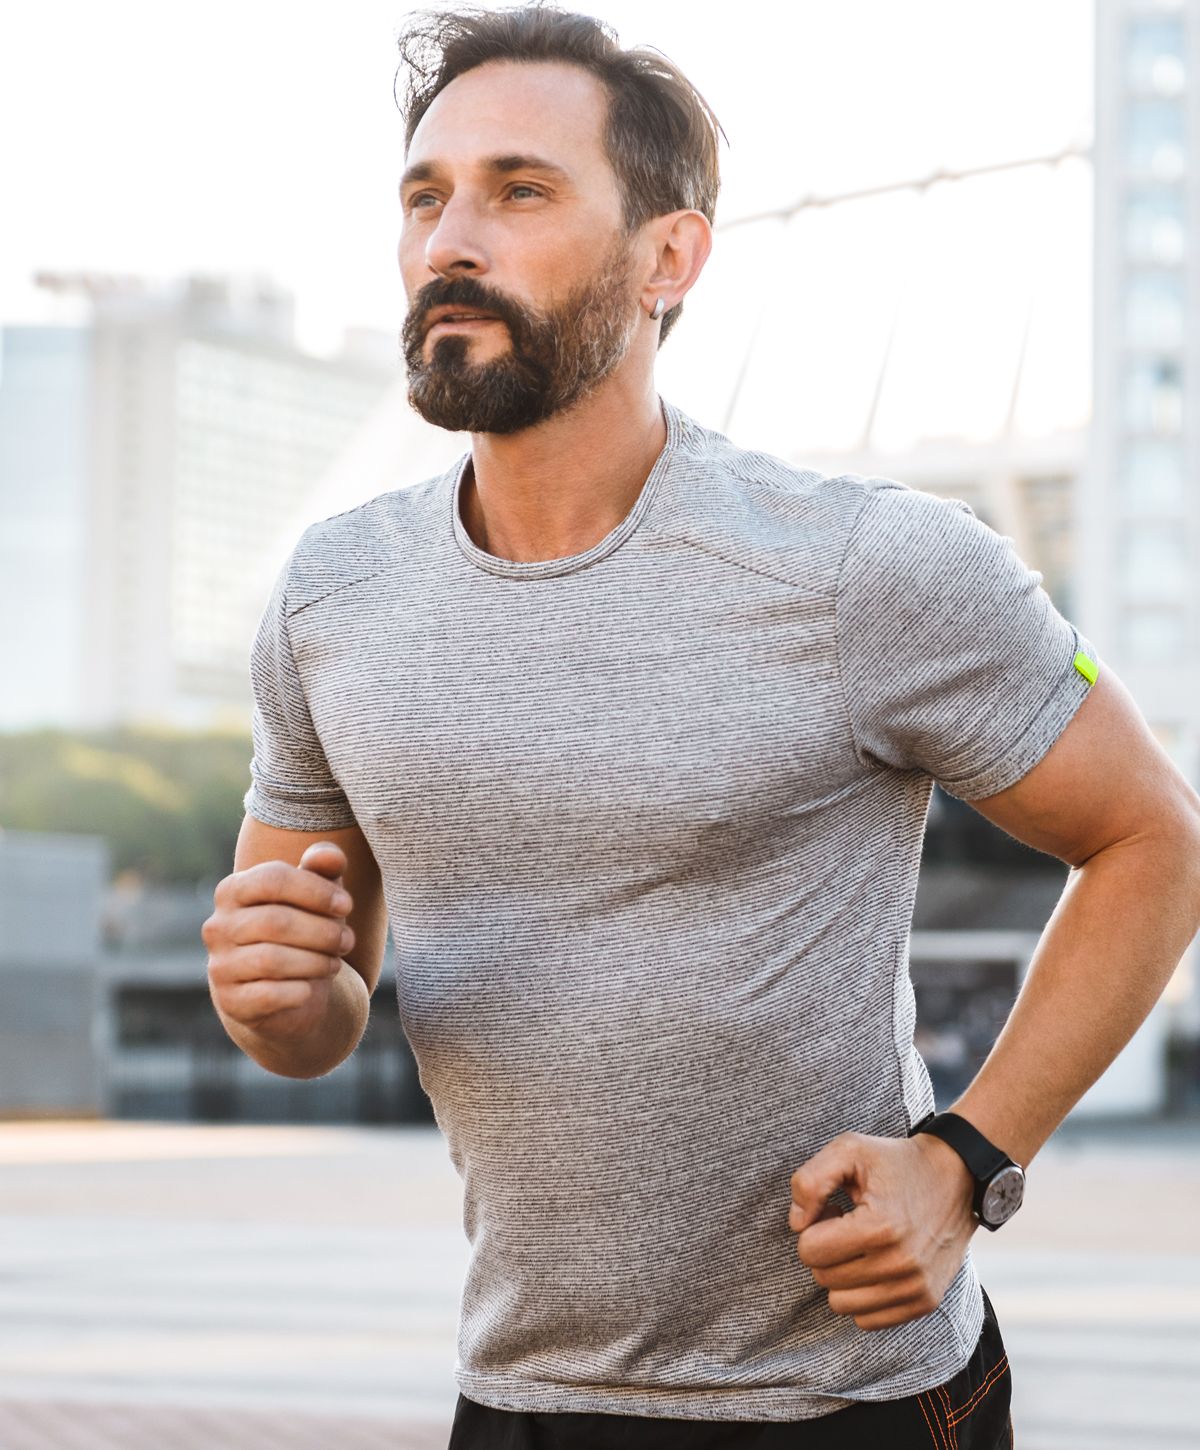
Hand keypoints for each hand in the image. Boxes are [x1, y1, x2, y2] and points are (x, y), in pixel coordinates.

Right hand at [203, 842, 355, 1041]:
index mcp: (233, 890)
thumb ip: (323, 867)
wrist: (288, 990)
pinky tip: (311, 988)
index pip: (273, 879)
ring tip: (335, 963)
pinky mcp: (231, 1002)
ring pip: (272, 960)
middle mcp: (218, 926)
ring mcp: (220, 965)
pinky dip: (298, 991)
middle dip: (323, 932)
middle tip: (347, 941)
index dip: (316, 891)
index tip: (346, 905)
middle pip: (275, 921)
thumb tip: (331, 856)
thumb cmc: (304, 929)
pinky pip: (268, 995)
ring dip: (315, 962)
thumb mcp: (316, 894)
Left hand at [788, 1130, 977, 1330]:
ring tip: (862, 1245)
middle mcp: (901, 1264)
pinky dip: (863, 1295)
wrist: (956, 1178)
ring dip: (843, 1275)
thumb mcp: (848, 1149)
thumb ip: (810, 1181)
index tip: (836, 1210)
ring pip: (841, 1304)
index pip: (810, 1251)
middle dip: (827, 1249)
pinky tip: (876, 1264)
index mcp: (880, 1227)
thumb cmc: (895, 1163)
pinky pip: (867, 1320)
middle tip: (849, 1225)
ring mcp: (916, 1288)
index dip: (814, 1227)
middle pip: (823, 1278)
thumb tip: (797, 1225)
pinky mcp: (925, 1302)